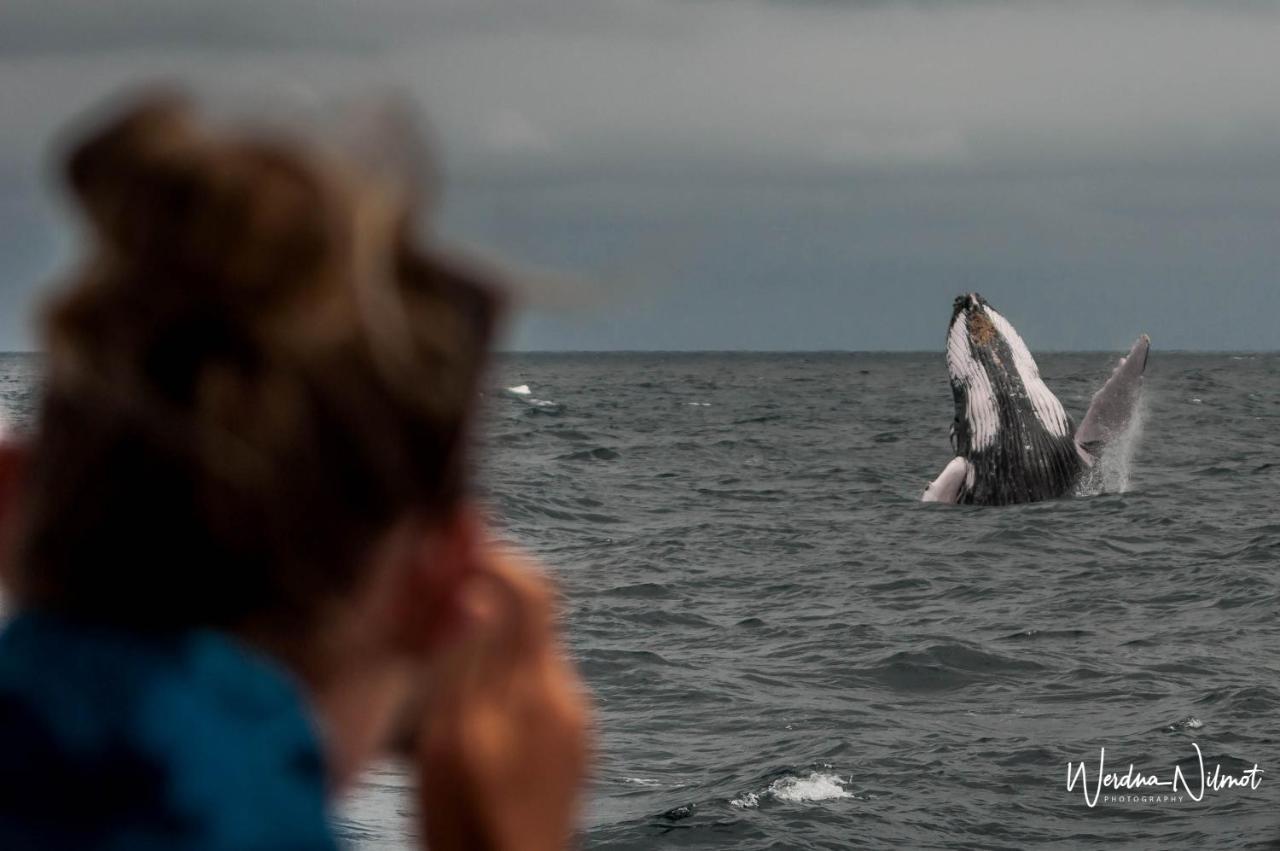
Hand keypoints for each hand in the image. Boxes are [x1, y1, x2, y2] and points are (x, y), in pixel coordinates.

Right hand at [414, 546, 591, 850]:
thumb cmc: (466, 826)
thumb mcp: (443, 744)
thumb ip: (461, 665)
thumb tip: (475, 595)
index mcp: (525, 691)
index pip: (530, 589)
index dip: (496, 560)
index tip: (459, 558)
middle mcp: (562, 695)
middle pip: (536, 614)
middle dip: (492, 600)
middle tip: (446, 607)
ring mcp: (577, 719)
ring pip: (536, 650)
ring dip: (499, 643)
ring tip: (453, 674)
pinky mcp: (579, 739)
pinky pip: (545, 685)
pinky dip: (513, 678)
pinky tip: (481, 713)